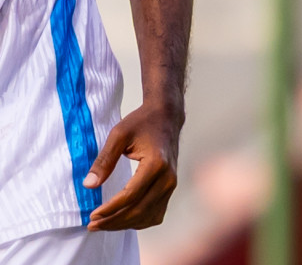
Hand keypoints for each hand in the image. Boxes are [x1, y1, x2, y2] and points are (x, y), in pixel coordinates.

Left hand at [83, 102, 180, 229]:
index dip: (110, 209)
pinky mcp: (171, 187)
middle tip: (92, 225)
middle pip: (139, 210)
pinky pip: (156, 213)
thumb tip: (89, 186)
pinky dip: (139, 221)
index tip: (92, 216)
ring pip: (148, 216)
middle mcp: (168, 177)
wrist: (166, 117)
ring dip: (125, 224)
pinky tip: (122, 218)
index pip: (131, 195)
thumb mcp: (118, 135)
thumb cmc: (142, 123)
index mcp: (156, 164)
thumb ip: (104, 160)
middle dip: (113, 221)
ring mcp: (171, 184)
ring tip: (104, 223)